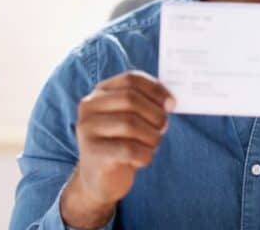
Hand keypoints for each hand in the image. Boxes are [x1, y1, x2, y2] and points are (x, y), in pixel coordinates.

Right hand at [61, 71, 174, 227]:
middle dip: (155, 114)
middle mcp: (89, 108)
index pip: (130, 79)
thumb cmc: (121, 144)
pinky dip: (145, 155)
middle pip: (131, 99)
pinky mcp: (93, 153)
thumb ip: (147, 105)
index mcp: (100, 93)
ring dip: (151, 136)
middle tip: (163, 127)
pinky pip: (129, 150)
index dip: (155, 89)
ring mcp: (88, 130)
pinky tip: (144, 158)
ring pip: (130, 124)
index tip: (171, 103)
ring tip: (153, 144)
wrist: (100, 180)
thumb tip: (169, 101)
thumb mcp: (131, 119)